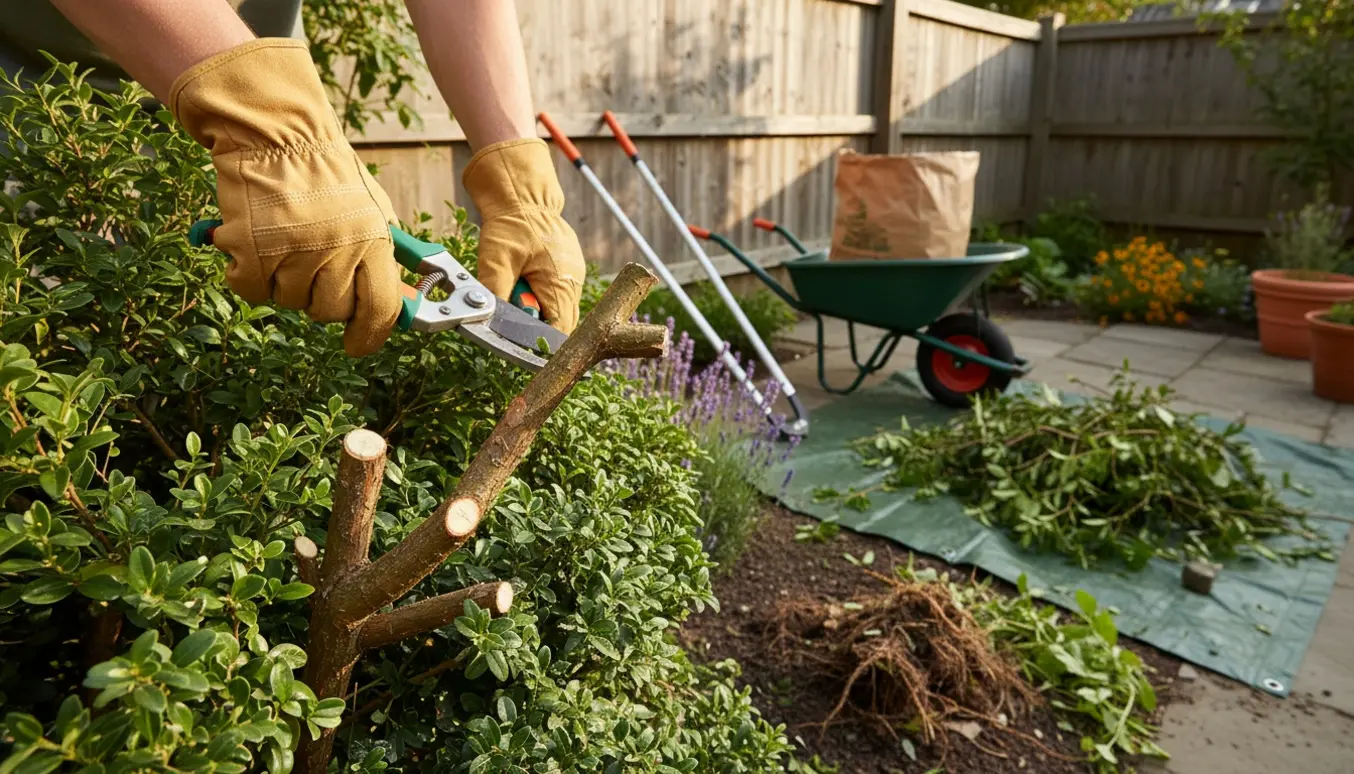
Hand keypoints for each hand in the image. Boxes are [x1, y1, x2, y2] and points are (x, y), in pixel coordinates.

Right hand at [169, 39, 402, 356]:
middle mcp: (336, 250)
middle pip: (330, 311)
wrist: (276, 135)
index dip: (370, 335)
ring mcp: (293, 252)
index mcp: (373, 241)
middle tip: (313, 265)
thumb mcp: (372, 212)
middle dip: (322, 297)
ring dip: (285, 281)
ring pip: (289, 302)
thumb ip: (384, 260)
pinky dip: (250, 275)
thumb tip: (399, 305)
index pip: (380, 309)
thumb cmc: (326, 173)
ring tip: (286, 239)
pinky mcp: (251, 251)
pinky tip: (257, 243)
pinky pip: (252, 291)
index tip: (358, 345)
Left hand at [462, 139, 585, 333]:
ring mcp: (573, 276)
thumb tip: (489, 321)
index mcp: (562, 284)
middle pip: (560, 325)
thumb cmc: (511, 221)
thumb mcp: (497, 259)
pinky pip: (556, 295)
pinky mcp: (566, 270)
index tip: (521, 345)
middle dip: (535, 325)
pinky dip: (539, 296)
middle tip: (514, 309)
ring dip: (536, 309)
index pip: (560, 333)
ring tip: (518, 286)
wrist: (522, 191)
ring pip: (558, 310)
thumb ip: (496, 293)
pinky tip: (524, 279)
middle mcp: (574, 283)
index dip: (540, 344)